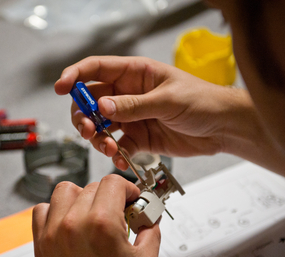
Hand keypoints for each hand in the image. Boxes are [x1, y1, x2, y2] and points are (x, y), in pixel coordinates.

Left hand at [33, 175, 160, 256]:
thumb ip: (150, 232)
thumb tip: (150, 218)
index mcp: (101, 224)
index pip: (113, 182)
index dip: (128, 189)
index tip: (133, 200)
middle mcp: (73, 223)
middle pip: (92, 186)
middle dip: (111, 196)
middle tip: (120, 213)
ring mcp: (53, 232)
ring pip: (65, 191)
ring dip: (82, 196)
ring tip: (94, 214)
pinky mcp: (41, 243)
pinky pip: (42, 209)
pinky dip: (56, 210)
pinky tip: (70, 222)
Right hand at [55, 56, 256, 170]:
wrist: (223, 128)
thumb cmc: (203, 101)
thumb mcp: (167, 100)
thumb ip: (133, 106)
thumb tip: (102, 107)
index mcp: (135, 74)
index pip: (97, 69)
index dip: (75, 76)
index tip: (61, 88)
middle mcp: (129, 95)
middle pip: (91, 101)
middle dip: (84, 115)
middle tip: (88, 129)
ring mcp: (132, 117)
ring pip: (101, 126)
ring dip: (97, 137)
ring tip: (107, 146)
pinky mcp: (139, 138)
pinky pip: (117, 146)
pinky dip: (114, 154)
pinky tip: (121, 158)